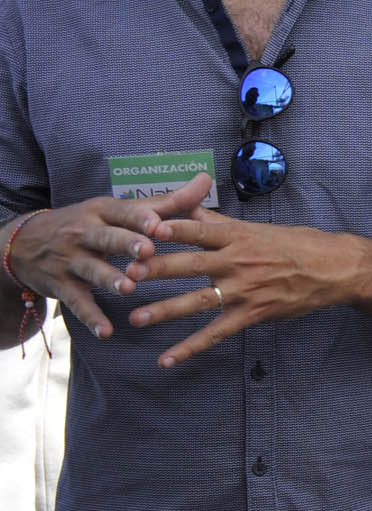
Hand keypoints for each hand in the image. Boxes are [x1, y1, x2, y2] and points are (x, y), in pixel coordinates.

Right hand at [4, 178, 208, 338]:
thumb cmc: (90, 224)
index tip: (158, 224)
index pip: (124, 213)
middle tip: (148, 251)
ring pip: (92, 269)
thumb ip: (166, 202)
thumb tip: (205, 179)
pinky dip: (91, 317)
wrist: (27, 242)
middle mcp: (85, 233)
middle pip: (107, 237)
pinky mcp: (62, 285)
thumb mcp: (120, 210)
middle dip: (126, 244)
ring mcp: (71, 260)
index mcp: (104, 211)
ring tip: (129, 288)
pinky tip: (106, 331)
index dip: (141, 218)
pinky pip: (77, 302)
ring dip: (110, 279)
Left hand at [122, 202, 363, 367]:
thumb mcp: (260, 228)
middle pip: (191, 264)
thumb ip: (220, 222)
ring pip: (198, 301)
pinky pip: (216, 333)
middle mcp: (238, 262)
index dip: (173, 229)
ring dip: (166, 310)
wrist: (335, 268)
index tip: (145, 229)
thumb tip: (188, 206)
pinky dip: (190, 348)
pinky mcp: (252, 313)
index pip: (200, 230)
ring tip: (136, 318)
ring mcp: (244, 290)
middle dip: (158, 270)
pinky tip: (166, 360)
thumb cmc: (298, 244)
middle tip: (127, 274)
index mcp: (238, 236)